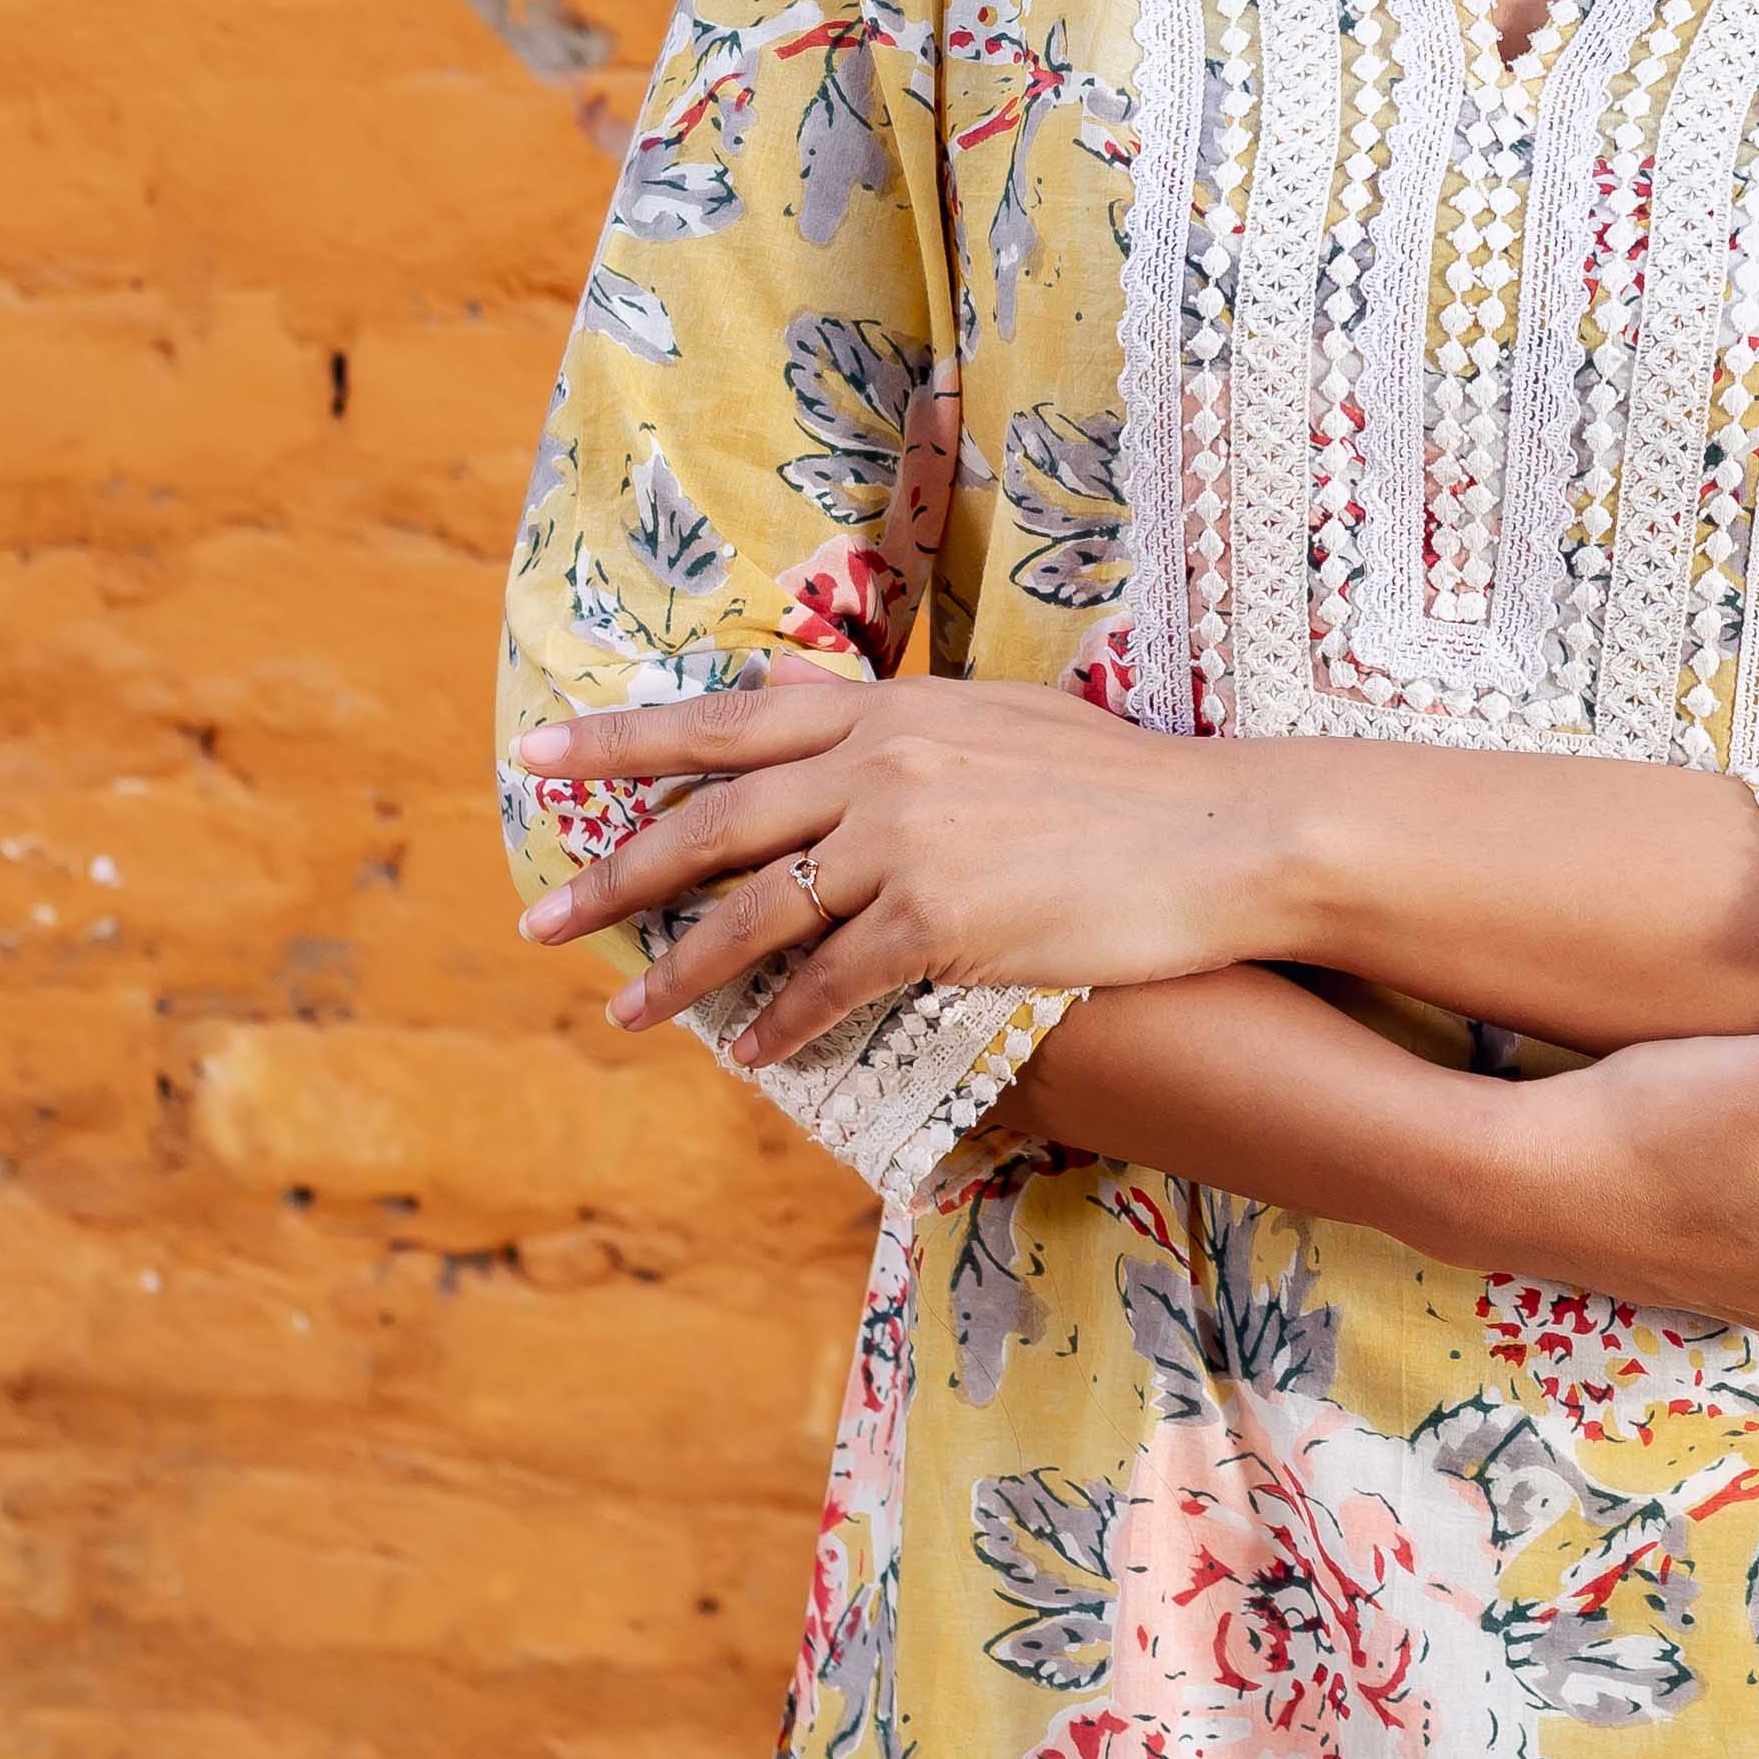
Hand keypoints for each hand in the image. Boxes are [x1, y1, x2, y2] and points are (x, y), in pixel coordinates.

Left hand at [511, 673, 1266, 1060]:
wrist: (1218, 832)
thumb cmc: (1122, 781)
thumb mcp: (1002, 720)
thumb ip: (905, 725)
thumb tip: (827, 715)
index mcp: (892, 707)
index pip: (730, 716)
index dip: (626, 736)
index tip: (541, 751)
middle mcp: (883, 762)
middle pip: (713, 819)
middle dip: (615, 872)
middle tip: (540, 916)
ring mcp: (906, 842)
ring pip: (753, 913)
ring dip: (678, 972)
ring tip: (623, 1012)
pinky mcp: (940, 923)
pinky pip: (831, 983)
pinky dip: (783, 1024)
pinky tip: (754, 1052)